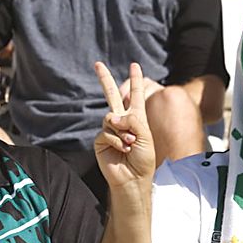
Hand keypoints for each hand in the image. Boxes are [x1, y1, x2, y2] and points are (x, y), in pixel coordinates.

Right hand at [94, 62, 155, 189]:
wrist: (133, 178)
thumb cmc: (143, 159)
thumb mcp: (145, 135)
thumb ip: (131, 121)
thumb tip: (111, 116)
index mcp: (136, 117)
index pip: (135, 95)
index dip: (135, 80)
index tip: (134, 65)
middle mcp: (122, 121)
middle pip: (112, 95)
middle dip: (105, 79)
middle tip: (97, 64)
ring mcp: (110, 129)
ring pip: (111, 118)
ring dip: (124, 132)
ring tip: (130, 145)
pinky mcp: (100, 140)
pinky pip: (106, 132)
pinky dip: (117, 141)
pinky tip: (122, 150)